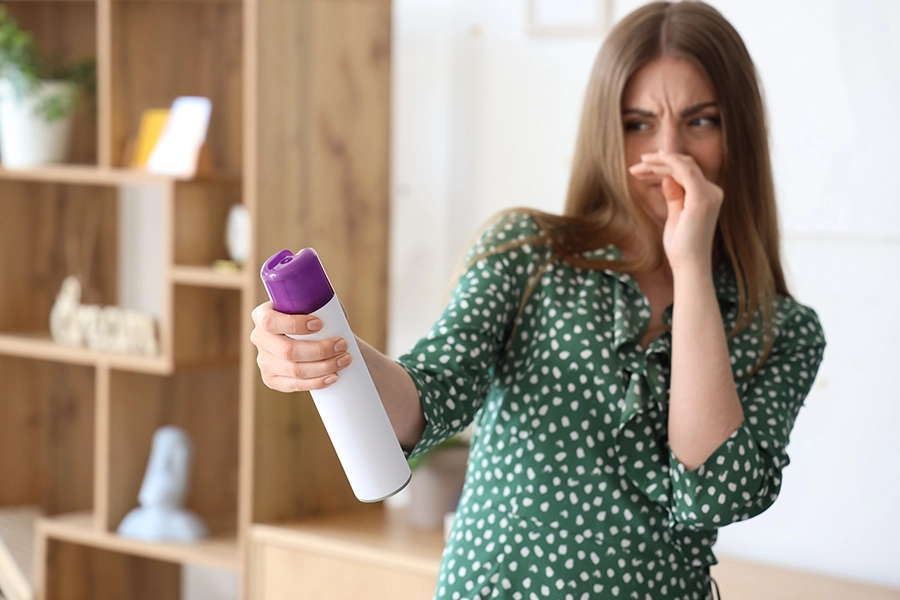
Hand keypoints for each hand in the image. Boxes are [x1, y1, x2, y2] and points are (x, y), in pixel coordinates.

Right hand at [250, 301, 352, 392]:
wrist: (311, 338)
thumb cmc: (315, 317)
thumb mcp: (312, 303)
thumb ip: (318, 299)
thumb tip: (332, 304)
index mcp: (262, 315)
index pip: (271, 322)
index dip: (294, 325)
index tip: (320, 324)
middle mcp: (259, 338)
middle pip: (287, 351)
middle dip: (319, 350)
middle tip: (343, 344)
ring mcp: (264, 361)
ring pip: (294, 370)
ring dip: (324, 366)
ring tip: (345, 359)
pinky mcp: (271, 379)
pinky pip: (293, 385)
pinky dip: (316, 382)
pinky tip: (333, 377)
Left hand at [628, 150, 722, 271]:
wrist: (689, 265)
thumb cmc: (681, 247)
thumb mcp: (675, 216)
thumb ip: (674, 196)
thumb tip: (667, 179)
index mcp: (707, 196)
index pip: (685, 173)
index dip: (662, 167)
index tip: (641, 169)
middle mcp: (713, 192)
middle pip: (684, 166)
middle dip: (657, 163)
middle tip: (635, 167)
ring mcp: (709, 194)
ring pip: (683, 165)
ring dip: (658, 162)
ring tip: (636, 168)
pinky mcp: (702, 198)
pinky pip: (685, 170)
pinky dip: (669, 162)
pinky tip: (651, 161)